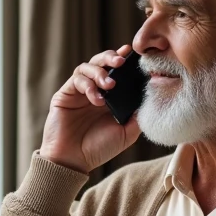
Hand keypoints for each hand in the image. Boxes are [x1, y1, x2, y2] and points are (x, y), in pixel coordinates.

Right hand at [38, 46, 142, 174]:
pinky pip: (76, 80)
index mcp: (110, 97)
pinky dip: (88, 85)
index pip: (117, 72)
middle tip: (120, 62)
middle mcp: (94, 91)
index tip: (132, 54)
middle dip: (111, 58)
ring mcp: (79, 92)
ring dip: (100, 72)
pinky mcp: (65, 94)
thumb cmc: (98, 149)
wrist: (73, 161)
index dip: (123, 60)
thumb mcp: (126, 133)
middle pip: (101, 62)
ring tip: (109, 85)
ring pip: (87, 67)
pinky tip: (97, 99)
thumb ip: (138, 116)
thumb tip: (150, 97)